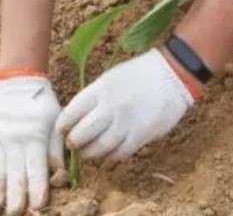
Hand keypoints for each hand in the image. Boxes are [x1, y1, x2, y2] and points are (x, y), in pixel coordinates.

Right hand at [0, 75, 62, 214]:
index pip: (37, 168)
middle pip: (15, 173)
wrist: (18, 83)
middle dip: (16, 197)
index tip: (38, 205)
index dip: (37, 188)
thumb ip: (56, 148)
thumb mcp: (56, 122)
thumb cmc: (41, 107)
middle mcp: (15, 140)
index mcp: (36, 137)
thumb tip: (60, 174)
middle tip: (16, 213)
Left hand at [57, 48, 196, 162]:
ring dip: (90, 153)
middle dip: (74, 142)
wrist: (171, 75)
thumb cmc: (138, 74)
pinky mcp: (141, 136)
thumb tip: (77, 118)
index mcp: (100, 90)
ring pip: (99, 148)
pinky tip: (108, 154)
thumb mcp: (110, 78)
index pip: (72, 112)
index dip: (63, 125)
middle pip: (82, 134)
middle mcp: (110, 107)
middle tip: (72, 144)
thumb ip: (94, 97)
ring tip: (87, 152)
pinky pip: (119, 153)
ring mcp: (126, 123)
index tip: (61, 129)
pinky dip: (110, 157)